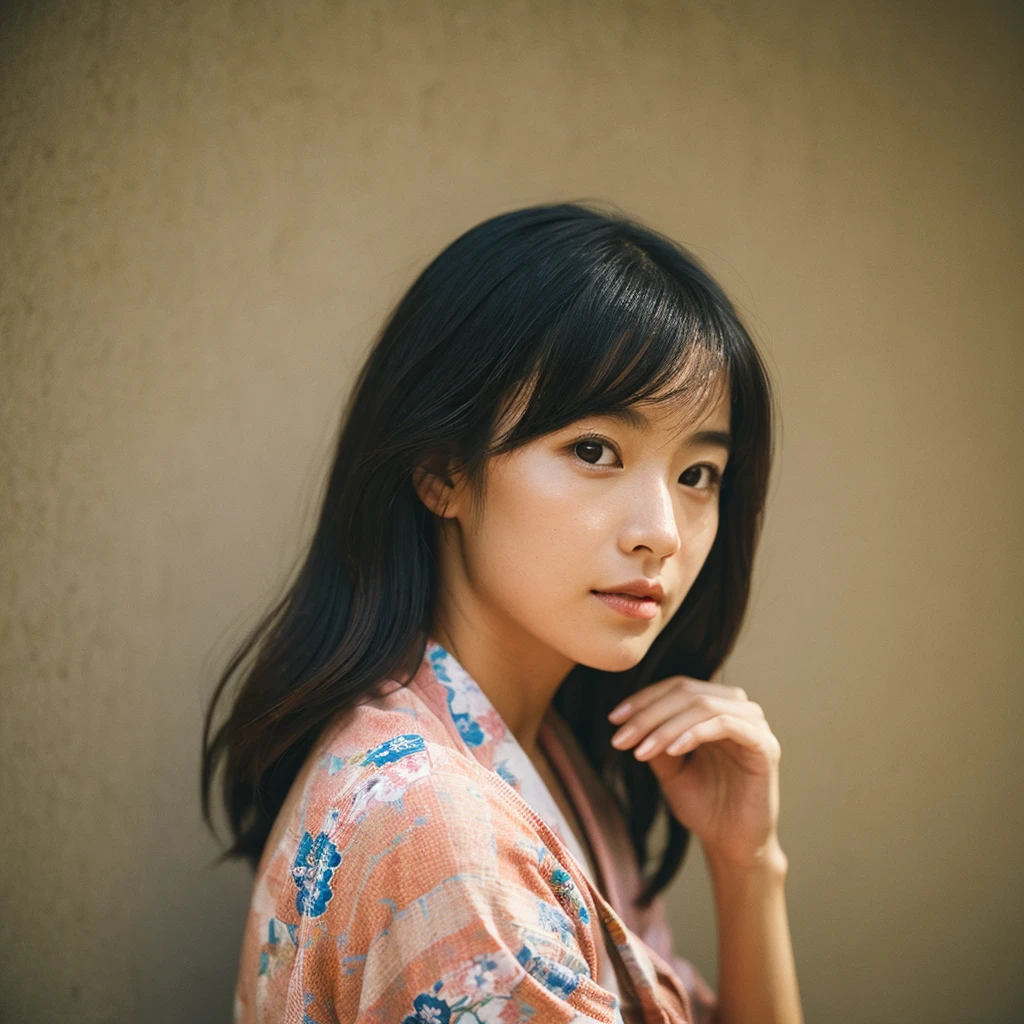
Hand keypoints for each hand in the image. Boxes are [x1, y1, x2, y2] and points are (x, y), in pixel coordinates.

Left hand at [608, 672, 782, 869]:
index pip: (677, 687)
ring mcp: (754, 724)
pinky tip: (672, 751)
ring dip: (665, 726)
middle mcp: (737, 708)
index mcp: (716, 707)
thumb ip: (655, 738)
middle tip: (621, 738)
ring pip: (703, 705)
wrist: (731, 843)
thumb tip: (628, 717)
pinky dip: (694, 733)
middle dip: (648, 714)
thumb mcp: (669, 767)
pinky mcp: (765, 746)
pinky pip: (727, 725)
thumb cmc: (703, 803)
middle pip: (687, 692)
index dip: (643, 699)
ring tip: (641, 750)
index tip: (613, 719)